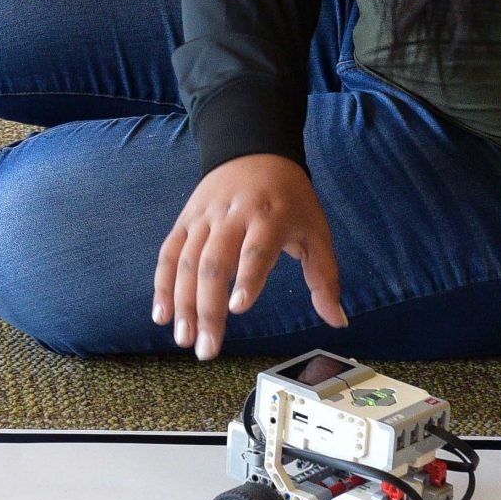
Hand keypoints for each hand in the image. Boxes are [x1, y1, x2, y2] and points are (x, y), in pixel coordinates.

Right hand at [152, 154, 346, 360]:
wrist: (255, 150)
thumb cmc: (290, 199)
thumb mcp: (316, 231)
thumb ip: (324, 277)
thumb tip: (338, 320)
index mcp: (270, 217)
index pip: (256, 249)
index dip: (247, 278)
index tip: (238, 307)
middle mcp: (233, 217)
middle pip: (214, 263)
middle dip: (208, 309)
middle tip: (207, 349)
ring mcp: (205, 218)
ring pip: (188, 262)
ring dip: (182, 303)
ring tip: (183, 339)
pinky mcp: (186, 220)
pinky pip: (170, 254)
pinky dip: (162, 284)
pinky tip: (162, 315)